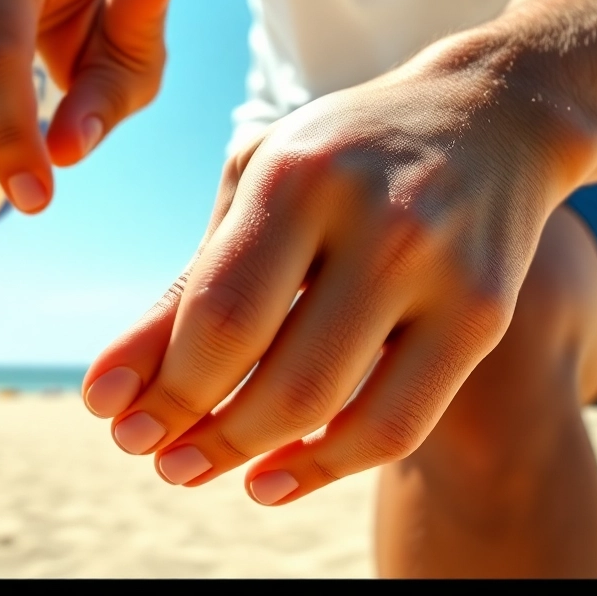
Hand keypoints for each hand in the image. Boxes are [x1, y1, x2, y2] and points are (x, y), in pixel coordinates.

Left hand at [80, 38, 579, 503]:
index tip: (116, 423)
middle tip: (155, 458)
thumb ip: (185, 288)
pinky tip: (271, 479)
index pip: (220, 313)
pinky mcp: (483, 314)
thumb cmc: (341, 160)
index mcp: (299, 174)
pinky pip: (398, 423)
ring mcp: (440, 269)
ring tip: (200, 468)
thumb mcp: (257, 192)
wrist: (489, 116)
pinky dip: (324, 465)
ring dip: (249, 455)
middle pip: (274, 370)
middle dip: (200, 431)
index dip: (165, 386)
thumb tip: (107, 394)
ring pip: (331, 405)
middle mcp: (376, 219)